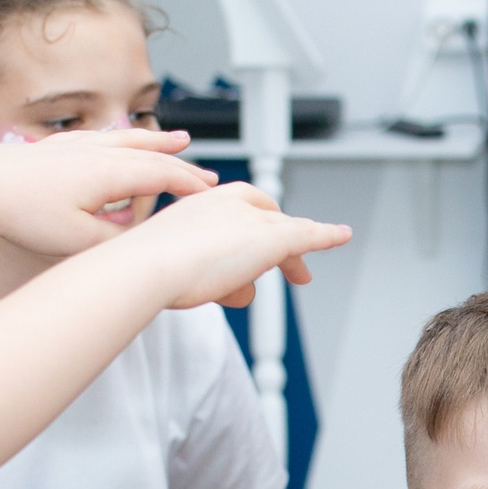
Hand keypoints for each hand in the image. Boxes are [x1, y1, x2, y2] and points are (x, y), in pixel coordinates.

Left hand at [0, 129, 221, 256]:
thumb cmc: (22, 211)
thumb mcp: (78, 240)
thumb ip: (116, 239)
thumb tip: (137, 237)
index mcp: (110, 173)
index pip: (165, 177)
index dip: (193, 188)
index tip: (216, 197)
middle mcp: (98, 152)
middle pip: (154, 155)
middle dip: (186, 166)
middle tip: (211, 178)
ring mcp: (77, 146)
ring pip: (130, 140)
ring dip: (159, 141)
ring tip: (180, 139)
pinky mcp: (56, 147)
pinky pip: (103, 138)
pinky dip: (124, 139)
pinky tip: (120, 140)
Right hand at [132, 182, 351, 307]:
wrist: (146, 267)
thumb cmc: (145, 270)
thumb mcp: (170, 263)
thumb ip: (198, 269)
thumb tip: (228, 287)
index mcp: (200, 201)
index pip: (241, 205)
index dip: (254, 223)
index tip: (255, 238)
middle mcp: (228, 202)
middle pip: (267, 219)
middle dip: (280, 242)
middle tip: (290, 266)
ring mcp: (250, 219)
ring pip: (281, 237)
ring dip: (282, 262)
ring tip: (283, 279)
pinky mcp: (271, 238)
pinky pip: (307, 235)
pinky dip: (326, 235)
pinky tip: (342, 235)